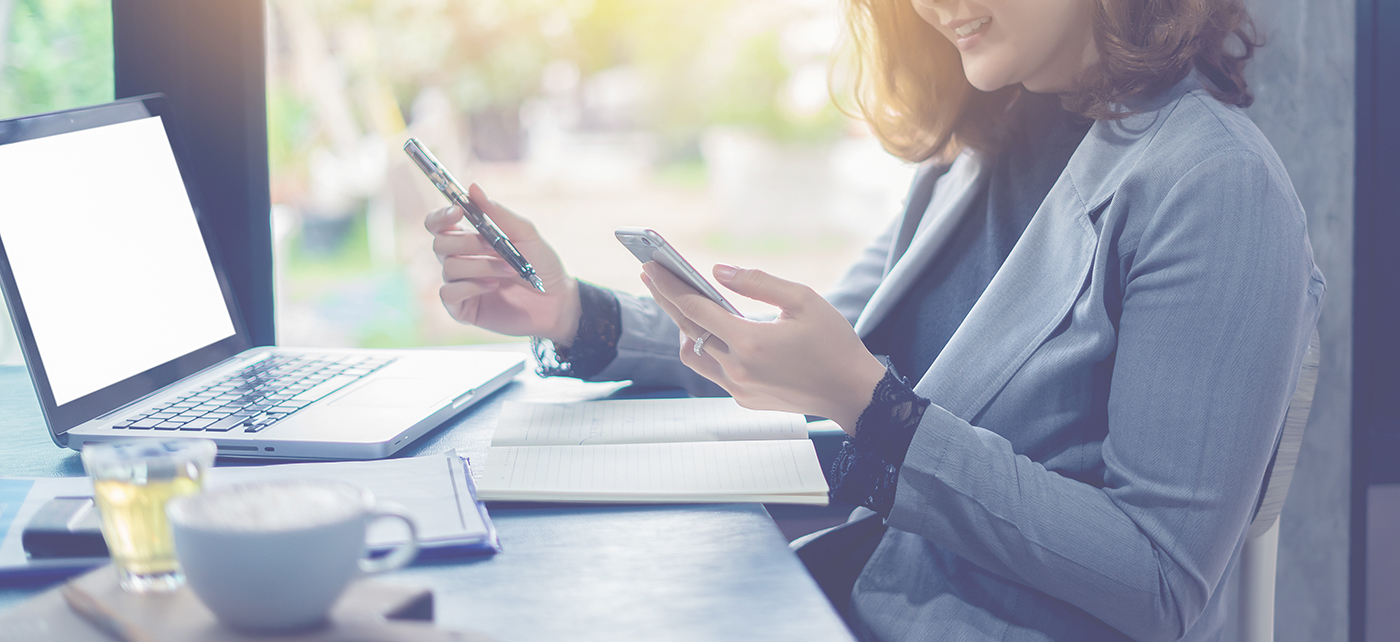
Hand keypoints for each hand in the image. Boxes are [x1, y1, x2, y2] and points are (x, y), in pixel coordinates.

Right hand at [425, 184, 580, 343]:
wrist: (557, 301)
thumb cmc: (542, 265)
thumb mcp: (525, 234)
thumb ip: (498, 213)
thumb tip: (473, 188)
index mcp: (470, 240)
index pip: (438, 225)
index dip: (440, 216)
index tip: (457, 211)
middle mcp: (460, 261)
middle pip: (439, 244)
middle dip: (468, 242)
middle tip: (495, 247)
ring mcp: (460, 285)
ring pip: (448, 268)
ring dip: (481, 266)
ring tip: (509, 270)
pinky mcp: (463, 308)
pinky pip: (448, 293)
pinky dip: (471, 286)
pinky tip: (493, 286)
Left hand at [640, 262, 885, 432]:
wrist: (852, 393)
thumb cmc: (834, 344)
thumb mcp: (803, 300)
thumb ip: (758, 282)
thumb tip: (718, 271)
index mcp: (750, 342)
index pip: (695, 309)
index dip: (670, 285)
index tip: (651, 267)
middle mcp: (737, 368)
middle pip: (688, 329)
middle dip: (667, 299)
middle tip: (651, 276)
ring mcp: (738, 388)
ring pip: (694, 354)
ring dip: (686, 329)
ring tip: (684, 304)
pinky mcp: (743, 399)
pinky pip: (713, 371)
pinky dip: (708, 348)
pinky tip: (714, 332)